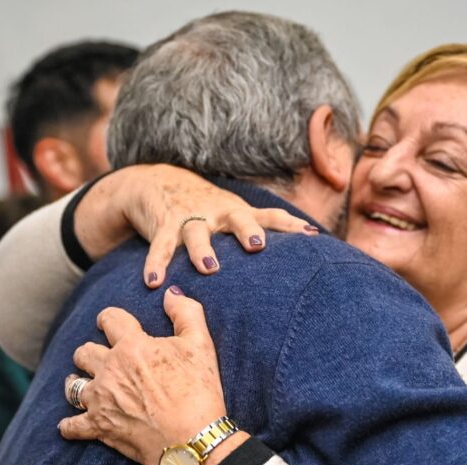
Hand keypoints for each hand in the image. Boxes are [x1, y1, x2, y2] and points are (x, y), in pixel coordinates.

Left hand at [58, 289, 229, 464]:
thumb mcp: (201, 345)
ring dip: (77, 382)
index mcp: (132, 346)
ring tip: (81, 383)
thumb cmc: (199, 392)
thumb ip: (186, 312)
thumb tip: (170, 293)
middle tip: (99, 356)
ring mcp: (101, 400)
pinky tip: (69, 424)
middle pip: (84, 352)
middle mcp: (109, 370)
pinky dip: (70, 425)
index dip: (108, 318)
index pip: (110, 319)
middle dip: (90, 351)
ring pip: (73, 385)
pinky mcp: (99, 428)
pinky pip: (72, 425)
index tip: (108, 321)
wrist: (192, 439)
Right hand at [75, 165, 316, 288]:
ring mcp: (191, 218)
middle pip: (238, 218)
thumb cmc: (209, 207)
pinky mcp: (164, 225)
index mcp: (240, 212)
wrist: (158, 180)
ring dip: (202, 250)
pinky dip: (155, 264)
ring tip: (208, 267)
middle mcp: (219, 213)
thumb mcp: (236, 213)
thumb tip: (312, 242)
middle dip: (248, 230)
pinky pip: (160, 247)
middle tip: (257, 245)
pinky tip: (153, 282)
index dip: (291, 225)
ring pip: (197, 233)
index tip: (311, 236)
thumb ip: (266, 228)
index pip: (272, 216)